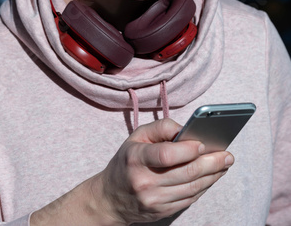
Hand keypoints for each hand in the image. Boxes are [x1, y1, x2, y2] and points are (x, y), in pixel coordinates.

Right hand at [91, 118, 233, 224]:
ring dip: (213, 175)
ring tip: (225, 164)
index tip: (203, 144)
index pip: (166, 155)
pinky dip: (204, 186)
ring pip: (192, 187)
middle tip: (227, 154)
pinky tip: (212, 176)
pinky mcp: (163, 212)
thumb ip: (161, 127)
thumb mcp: (137, 136)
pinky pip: (190, 198)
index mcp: (137, 158)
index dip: (187, 150)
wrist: (111, 197)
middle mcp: (145, 181)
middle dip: (211, 163)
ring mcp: (154, 200)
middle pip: (186, 173)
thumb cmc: (127, 160)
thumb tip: (187, 129)